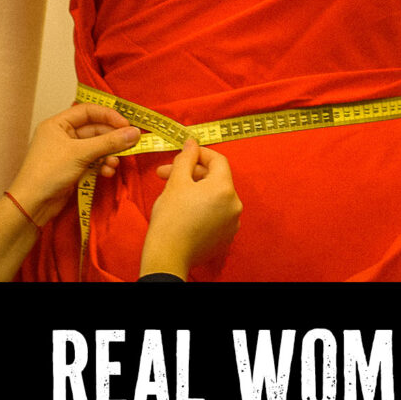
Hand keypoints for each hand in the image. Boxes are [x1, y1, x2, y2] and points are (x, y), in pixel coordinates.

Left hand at [6, 103, 140, 226]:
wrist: (32, 204)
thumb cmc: (49, 171)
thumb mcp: (81, 153)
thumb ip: (109, 142)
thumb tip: (135, 132)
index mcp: (58, 124)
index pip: (88, 111)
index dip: (108, 116)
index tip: (127, 125)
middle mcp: (63, 135)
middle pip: (95, 130)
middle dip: (112, 138)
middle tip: (130, 144)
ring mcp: (69, 152)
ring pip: (97, 147)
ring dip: (109, 154)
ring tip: (115, 163)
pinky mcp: (74, 168)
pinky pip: (94, 161)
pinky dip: (102, 165)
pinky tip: (108, 172)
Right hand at [141, 141, 241, 278]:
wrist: (168, 256)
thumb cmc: (171, 218)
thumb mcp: (176, 181)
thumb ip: (186, 158)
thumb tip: (192, 143)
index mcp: (225, 189)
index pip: (218, 160)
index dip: (199, 153)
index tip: (183, 153)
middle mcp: (234, 205)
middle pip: (215, 178)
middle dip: (191, 173)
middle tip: (166, 173)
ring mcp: (232, 223)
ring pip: (215, 196)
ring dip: (195, 189)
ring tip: (172, 191)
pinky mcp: (225, 237)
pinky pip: (216, 213)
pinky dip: (202, 206)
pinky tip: (183, 208)